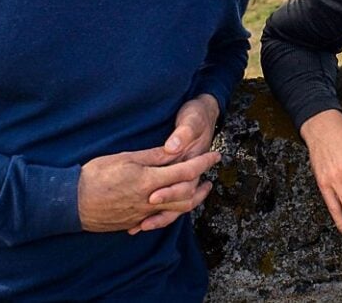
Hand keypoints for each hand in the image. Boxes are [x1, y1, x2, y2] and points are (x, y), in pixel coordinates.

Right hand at [77, 146, 219, 233]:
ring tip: (197, 191)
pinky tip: (172, 204)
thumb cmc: (95, 176)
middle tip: (210, 176)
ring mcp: (143, 214)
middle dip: (202, 186)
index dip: (203, 163)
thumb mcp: (125, 158)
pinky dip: (171, 211)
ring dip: (191, 201)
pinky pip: (159, 219)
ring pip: (176, 211)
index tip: (215, 156)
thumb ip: (152, 156)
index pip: (185, 171)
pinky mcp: (135, 222)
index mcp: (149, 181)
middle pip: (187, 197)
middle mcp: (150, 201)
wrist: (72, 203)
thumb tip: (174, 150)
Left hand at [131, 94, 221, 232]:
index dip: (169, 192)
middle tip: (142, 220)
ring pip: (173, 207)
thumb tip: (173, 147)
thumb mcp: (192, 120)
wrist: (203, 113)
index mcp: (192, 162)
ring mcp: (180, 178)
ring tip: (138, 227)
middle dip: (160, 211)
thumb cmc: (197, 116)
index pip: (184, 184)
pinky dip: (154, 212)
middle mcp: (188, 175)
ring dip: (157, 218)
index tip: (152, 197)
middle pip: (178, 201)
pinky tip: (137, 221)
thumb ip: (183, 134)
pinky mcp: (172, 179)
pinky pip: (167, 203)